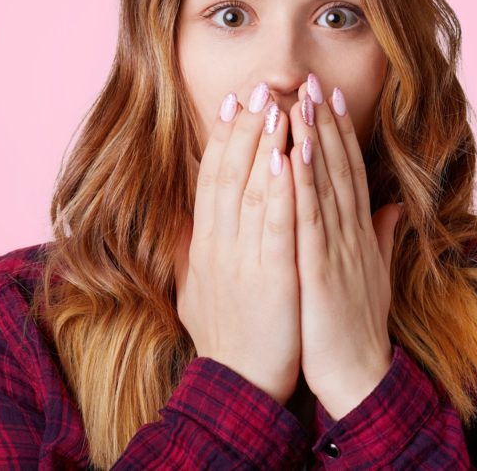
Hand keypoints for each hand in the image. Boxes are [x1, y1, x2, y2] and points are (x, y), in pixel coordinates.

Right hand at [174, 84, 301, 404]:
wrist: (239, 387)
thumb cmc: (226, 338)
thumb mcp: (197, 290)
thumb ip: (190, 251)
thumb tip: (186, 220)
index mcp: (207, 246)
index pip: (213, 180)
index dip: (224, 140)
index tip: (235, 104)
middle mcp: (220, 246)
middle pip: (229, 175)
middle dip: (244, 129)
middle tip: (256, 89)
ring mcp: (243, 261)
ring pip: (252, 191)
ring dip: (265, 146)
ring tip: (276, 106)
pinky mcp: (271, 278)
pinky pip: (276, 226)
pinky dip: (282, 190)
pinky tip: (291, 159)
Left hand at [288, 74, 404, 419]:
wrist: (356, 375)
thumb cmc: (357, 325)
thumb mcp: (372, 273)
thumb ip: (380, 236)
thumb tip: (391, 206)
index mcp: (357, 233)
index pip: (348, 172)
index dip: (340, 133)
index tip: (329, 96)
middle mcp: (350, 233)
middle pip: (337, 168)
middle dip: (325, 122)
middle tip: (314, 80)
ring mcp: (337, 249)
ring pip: (324, 185)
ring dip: (313, 141)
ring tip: (301, 101)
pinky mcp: (320, 270)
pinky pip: (309, 220)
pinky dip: (300, 185)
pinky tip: (290, 155)